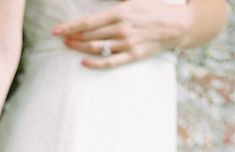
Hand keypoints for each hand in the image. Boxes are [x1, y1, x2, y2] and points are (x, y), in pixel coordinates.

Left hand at [52, 0, 192, 68]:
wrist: (178, 24)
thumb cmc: (155, 8)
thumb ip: (116, 0)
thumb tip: (101, 1)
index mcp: (121, 12)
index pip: (89, 21)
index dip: (70, 26)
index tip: (56, 30)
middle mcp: (122, 28)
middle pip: (89, 35)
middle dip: (72, 36)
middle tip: (60, 38)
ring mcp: (127, 43)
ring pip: (96, 47)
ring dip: (79, 47)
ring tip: (68, 45)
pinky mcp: (133, 56)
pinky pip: (110, 62)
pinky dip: (95, 63)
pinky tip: (84, 62)